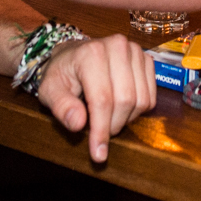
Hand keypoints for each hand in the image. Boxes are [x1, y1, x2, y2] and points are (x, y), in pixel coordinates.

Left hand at [36, 34, 155, 161]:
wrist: (74, 55)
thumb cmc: (62, 74)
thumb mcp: (49, 90)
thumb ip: (61, 107)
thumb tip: (78, 123)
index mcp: (91, 53)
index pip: (102, 99)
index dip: (101, 130)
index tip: (98, 154)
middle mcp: (117, 46)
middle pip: (125, 100)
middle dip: (113, 125)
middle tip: (100, 132)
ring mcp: (134, 51)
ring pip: (141, 100)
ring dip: (126, 119)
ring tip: (108, 118)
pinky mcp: (146, 59)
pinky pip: (151, 97)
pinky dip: (137, 111)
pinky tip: (121, 108)